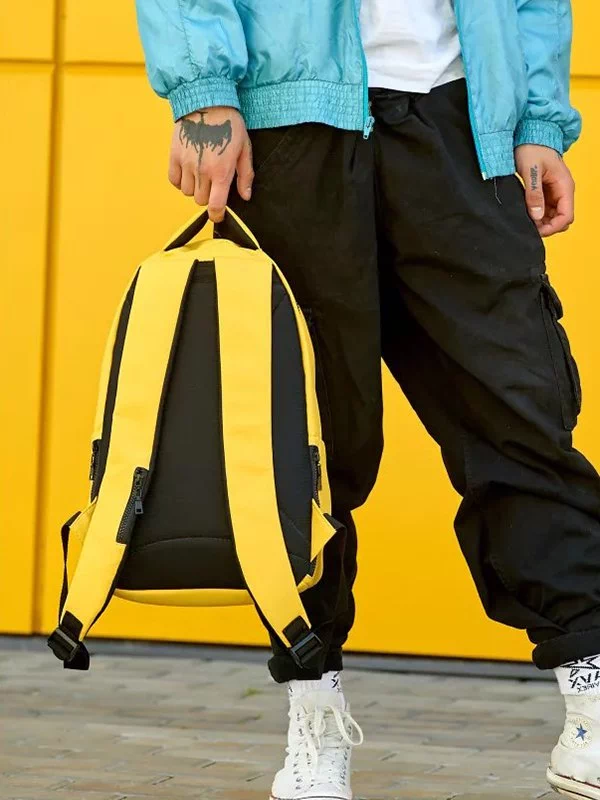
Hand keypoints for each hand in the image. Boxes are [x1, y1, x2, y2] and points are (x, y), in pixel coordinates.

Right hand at [169, 106, 253, 221]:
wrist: (207, 101)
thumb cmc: (229, 124)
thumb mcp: (244, 149)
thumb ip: (245, 176)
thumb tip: (245, 196)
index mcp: (221, 172)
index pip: (215, 206)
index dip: (217, 215)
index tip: (218, 215)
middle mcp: (202, 171)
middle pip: (200, 200)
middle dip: (207, 196)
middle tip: (213, 183)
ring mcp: (186, 164)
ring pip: (187, 192)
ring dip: (194, 188)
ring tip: (200, 174)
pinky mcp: (174, 155)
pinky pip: (173, 180)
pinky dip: (180, 180)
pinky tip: (188, 171)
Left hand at [515, 144, 574, 236]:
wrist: (529, 134)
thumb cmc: (532, 148)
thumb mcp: (531, 171)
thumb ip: (534, 194)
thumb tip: (537, 216)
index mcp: (565, 186)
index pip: (567, 216)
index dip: (553, 227)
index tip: (537, 230)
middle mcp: (563, 191)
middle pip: (561, 219)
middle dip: (547, 226)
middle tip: (528, 226)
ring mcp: (555, 192)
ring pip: (552, 216)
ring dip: (541, 222)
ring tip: (525, 221)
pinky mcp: (546, 192)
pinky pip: (545, 209)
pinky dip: (537, 215)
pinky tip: (526, 214)